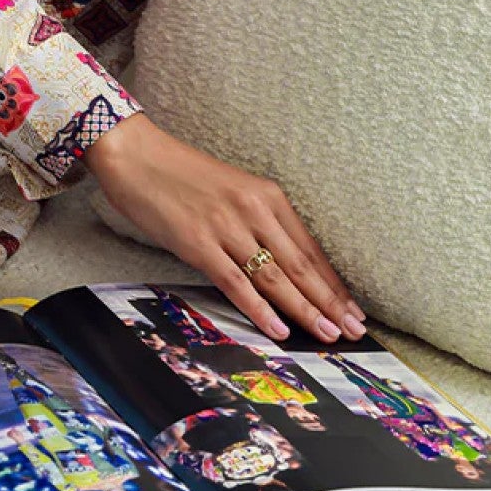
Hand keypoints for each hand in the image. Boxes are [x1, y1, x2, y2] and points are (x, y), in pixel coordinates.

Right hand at [83, 113, 367, 345]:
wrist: (137, 155)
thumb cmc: (182, 175)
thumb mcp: (232, 192)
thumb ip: (257, 223)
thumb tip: (283, 267)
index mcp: (267, 195)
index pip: (310, 248)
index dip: (333, 282)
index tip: (352, 308)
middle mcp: (254, 209)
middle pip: (300, 265)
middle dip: (329, 301)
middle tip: (354, 330)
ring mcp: (227, 226)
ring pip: (275, 276)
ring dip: (304, 309)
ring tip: (327, 334)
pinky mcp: (199, 242)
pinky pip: (236, 282)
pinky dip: (260, 309)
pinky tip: (278, 329)